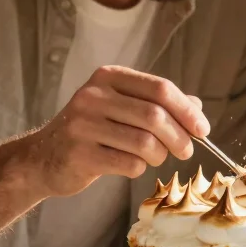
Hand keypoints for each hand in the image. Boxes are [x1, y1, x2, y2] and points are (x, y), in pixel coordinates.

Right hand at [19, 67, 208, 197]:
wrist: (43, 158)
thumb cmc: (93, 131)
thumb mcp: (122, 108)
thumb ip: (158, 104)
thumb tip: (197, 108)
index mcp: (109, 77)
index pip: (160, 89)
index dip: (187, 111)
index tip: (203, 130)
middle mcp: (94, 95)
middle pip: (155, 117)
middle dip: (179, 138)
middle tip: (187, 151)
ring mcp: (83, 124)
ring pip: (145, 142)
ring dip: (160, 156)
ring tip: (156, 158)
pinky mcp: (79, 153)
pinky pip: (129, 164)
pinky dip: (139, 168)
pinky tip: (130, 165)